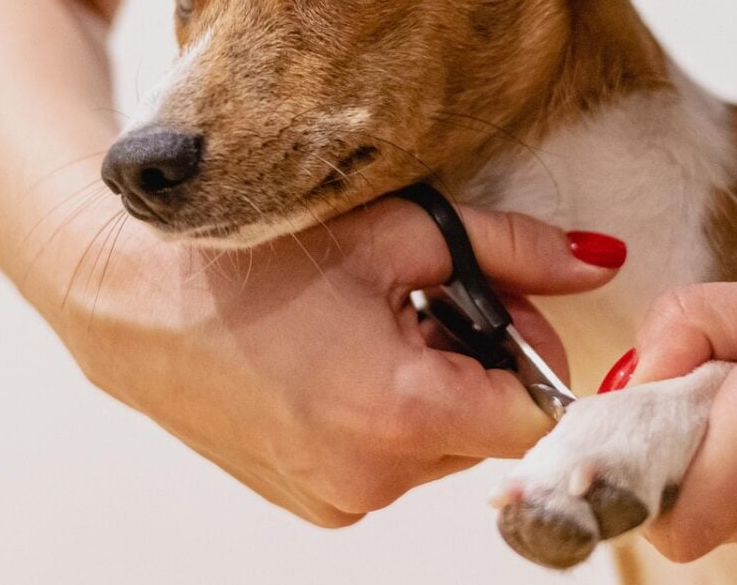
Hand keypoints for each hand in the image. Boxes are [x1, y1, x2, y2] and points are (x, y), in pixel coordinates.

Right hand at [41, 193, 620, 527]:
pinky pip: (386, 465)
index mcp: (402, 415)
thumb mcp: (397, 233)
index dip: (533, 352)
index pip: (536, 414)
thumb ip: (516, 250)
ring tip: (370, 323)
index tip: (499, 302)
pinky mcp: (309, 503)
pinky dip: (384, 417)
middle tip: (424, 294)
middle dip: (478, 361)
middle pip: (487, 429)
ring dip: (431, 388)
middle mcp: (373, 481)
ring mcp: (336, 501)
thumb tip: (604, 261)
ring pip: (438, 448)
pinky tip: (338, 360)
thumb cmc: (254, 258)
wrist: (131, 301)